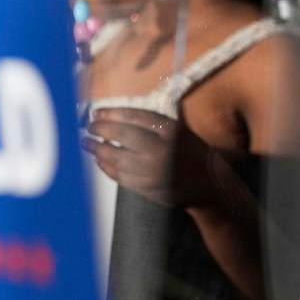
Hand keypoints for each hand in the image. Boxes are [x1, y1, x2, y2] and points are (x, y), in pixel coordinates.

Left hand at [82, 107, 216, 206]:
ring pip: (119, 158)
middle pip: (123, 136)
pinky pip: (122, 177)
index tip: (96, 112)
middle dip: (102, 130)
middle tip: (89, 127)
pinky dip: (107, 168)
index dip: (112, 114)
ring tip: (87, 144)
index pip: (135, 117)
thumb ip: (154, 121)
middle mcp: (163, 149)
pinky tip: (99, 161)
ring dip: (99, 150)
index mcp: (171, 130)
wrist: (211, 185)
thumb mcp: (180, 130)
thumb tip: (119, 112)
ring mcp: (155, 171)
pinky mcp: (150, 188)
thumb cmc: (192, 152)